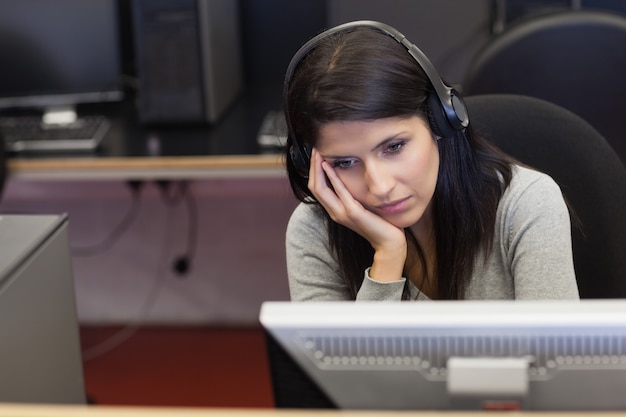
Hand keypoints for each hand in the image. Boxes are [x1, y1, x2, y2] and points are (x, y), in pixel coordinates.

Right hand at [307, 149, 406, 280]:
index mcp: (335, 210)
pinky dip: (332, 177)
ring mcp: (342, 213)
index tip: (316, 153)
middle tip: (315, 148)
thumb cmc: (379, 223)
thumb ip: (355, 194)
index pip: (316, 188)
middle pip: (314, 186)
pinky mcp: (353, 213)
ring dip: (318, 168)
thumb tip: (353, 176)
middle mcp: (335, 212)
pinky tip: (330, 165)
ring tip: (319, 152)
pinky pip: (339, 192)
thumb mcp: (363, 206)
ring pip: (320, 189)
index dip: (313, 170)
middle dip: (313, 166)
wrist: (389, 242)